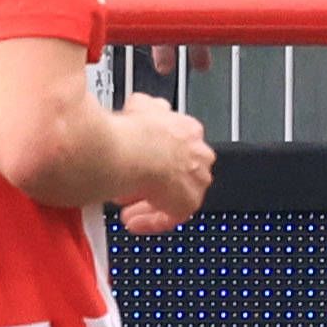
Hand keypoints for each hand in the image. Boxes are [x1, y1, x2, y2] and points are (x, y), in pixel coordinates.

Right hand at [112, 92, 213, 233]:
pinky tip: (134, 222)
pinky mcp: (187, 204)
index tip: (139, 163)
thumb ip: (145, 108)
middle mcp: (198, 156)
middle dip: (152, 183)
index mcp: (189, 131)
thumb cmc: (134, 130)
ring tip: (128, 209)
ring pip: (174, 196)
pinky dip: (151, 221)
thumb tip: (139, 104)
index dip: (155, 158)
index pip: (178, 147)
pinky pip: (170, 217)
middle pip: (177, 174)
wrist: (135, 150)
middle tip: (130, 190)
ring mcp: (195, 181)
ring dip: (149, 204)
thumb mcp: (139, 106)